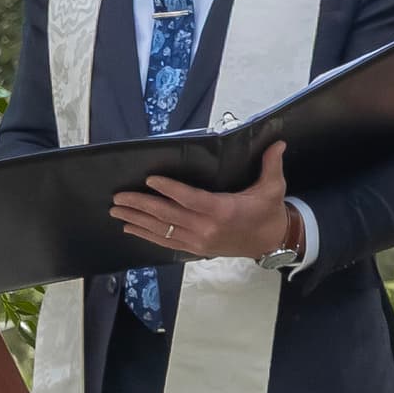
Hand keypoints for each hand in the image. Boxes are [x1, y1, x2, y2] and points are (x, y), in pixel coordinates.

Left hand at [113, 140, 295, 260]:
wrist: (272, 242)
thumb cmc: (269, 211)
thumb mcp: (273, 187)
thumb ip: (271, 164)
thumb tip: (277, 143)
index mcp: (223, 210)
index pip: (190, 199)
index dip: (169, 190)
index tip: (150, 180)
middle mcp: (207, 228)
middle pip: (168, 215)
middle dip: (141, 205)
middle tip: (119, 197)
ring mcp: (199, 241)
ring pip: (162, 230)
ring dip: (137, 220)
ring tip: (116, 211)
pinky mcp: (195, 249)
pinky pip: (166, 242)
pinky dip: (146, 235)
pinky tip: (130, 227)